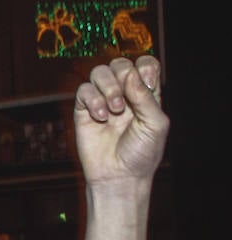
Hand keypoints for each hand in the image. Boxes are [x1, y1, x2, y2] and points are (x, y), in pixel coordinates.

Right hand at [74, 55, 168, 187]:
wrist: (119, 176)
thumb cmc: (141, 154)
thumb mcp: (155, 124)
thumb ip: (146, 97)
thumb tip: (130, 74)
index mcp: (146, 95)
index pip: (144, 64)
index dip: (144, 66)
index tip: (147, 84)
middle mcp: (124, 95)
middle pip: (120, 64)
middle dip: (123, 75)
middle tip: (126, 99)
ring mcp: (102, 102)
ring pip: (99, 72)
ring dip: (108, 87)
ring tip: (113, 110)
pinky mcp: (83, 111)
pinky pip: (83, 91)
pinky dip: (92, 99)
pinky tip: (100, 116)